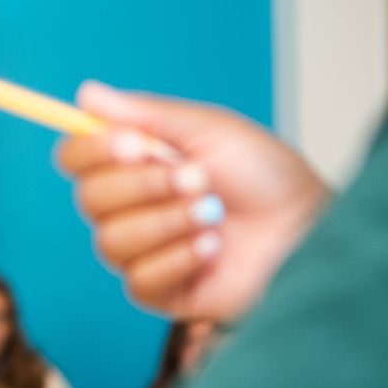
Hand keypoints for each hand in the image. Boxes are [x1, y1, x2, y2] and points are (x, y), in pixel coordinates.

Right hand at [61, 83, 328, 320]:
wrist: (310, 228)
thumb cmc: (269, 178)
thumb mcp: (211, 131)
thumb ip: (146, 115)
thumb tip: (86, 95)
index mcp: (134, 165)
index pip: (76, 158)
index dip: (92, 151)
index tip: (134, 144)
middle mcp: (130, 208)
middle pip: (89, 199)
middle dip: (144, 186)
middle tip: (198, 178)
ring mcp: (143, 251)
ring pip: (111, 241)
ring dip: (167, 222)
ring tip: (214, 213)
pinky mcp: (162, 292)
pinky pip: (140, 279)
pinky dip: (179, 258)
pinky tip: (213, 249)